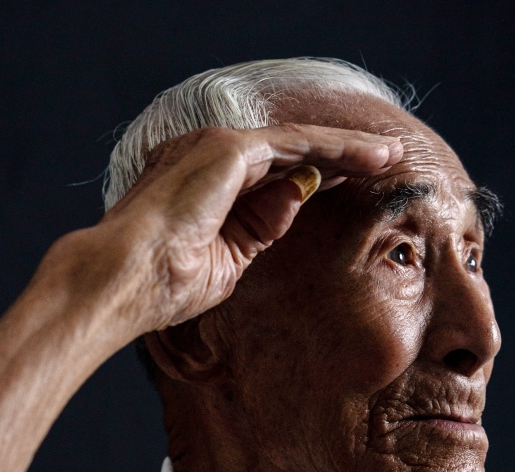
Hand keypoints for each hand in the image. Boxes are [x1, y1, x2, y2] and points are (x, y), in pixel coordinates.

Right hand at [79, 123, 402, 334]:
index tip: (344, 187)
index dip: (308, 179)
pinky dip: (337, 148)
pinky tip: (370, 156)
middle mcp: (203, 157)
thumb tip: (297, 197)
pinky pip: (297, 144)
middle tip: (380, 162)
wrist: (126, 281)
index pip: (265, 176)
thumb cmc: (163, 285)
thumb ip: (259, 228)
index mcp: (197, 184)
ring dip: (346, 149)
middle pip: (285, 153)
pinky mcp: (229, 150)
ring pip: (296, 143)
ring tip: (389, 156)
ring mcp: (214, 149)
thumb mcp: (226, 259)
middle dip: (335, 158)